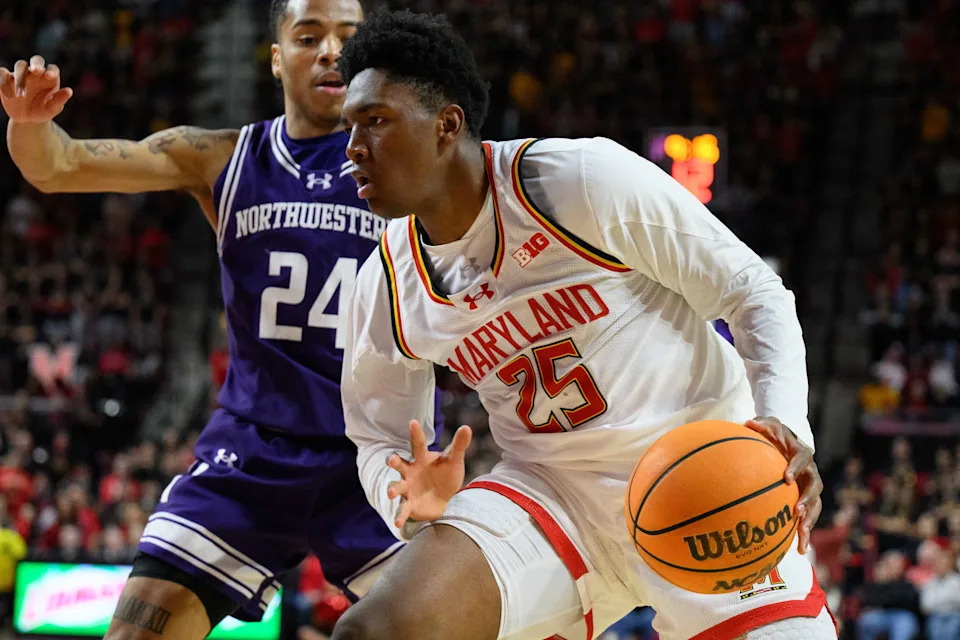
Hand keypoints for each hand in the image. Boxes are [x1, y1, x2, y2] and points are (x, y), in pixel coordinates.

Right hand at [0, 55, 73, 122]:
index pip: (53, 68)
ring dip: (20, 78)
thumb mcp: (52, 108)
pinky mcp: (7, 79)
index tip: (50, 77)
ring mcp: (21, 74)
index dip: (52, 70)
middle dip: (36, 63)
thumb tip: (69, 91)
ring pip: (20, 66)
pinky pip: (2, 73)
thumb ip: (59, 100)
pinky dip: (3, 81)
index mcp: (49, 78)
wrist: (27, 119)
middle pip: (36, 60)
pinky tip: (9, 96)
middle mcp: (35, 73)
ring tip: (21, 96)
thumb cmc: (43, 111)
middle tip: (36, 71)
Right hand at [386, 420, 471, 528]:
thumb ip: (458, 445)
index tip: (413, 422)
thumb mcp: (453, 461)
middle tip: (391, 460)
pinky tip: (397, 522)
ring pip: (397, 487)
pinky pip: (402, 509)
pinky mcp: (408, 504)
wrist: (443, 499)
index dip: (416, 433)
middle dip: (394, 462)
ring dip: (393, 490)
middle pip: (400, 464)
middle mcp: (410, 472)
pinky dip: (399, 516)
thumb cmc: (445, 475)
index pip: (418, 444)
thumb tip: (467, 427)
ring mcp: (407, 488)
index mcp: (421, 458)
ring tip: (391, 494)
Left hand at [745, 417, 822, 554]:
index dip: (796, 467)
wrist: (788, 442)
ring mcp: (810, 488)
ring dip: (809, 522)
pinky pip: (807, 518)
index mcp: (801, 453)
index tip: (785, 477)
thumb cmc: (774, 434)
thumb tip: (748, 423)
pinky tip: (798, 550)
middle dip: (808, 500)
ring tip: (801, 538)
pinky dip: (804, 533)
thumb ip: (761, 425)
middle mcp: (810, 472)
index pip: (802, 459)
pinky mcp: (806, 501)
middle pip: (814, 487)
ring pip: (815, 507)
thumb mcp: (767, 424)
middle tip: (797, 512)